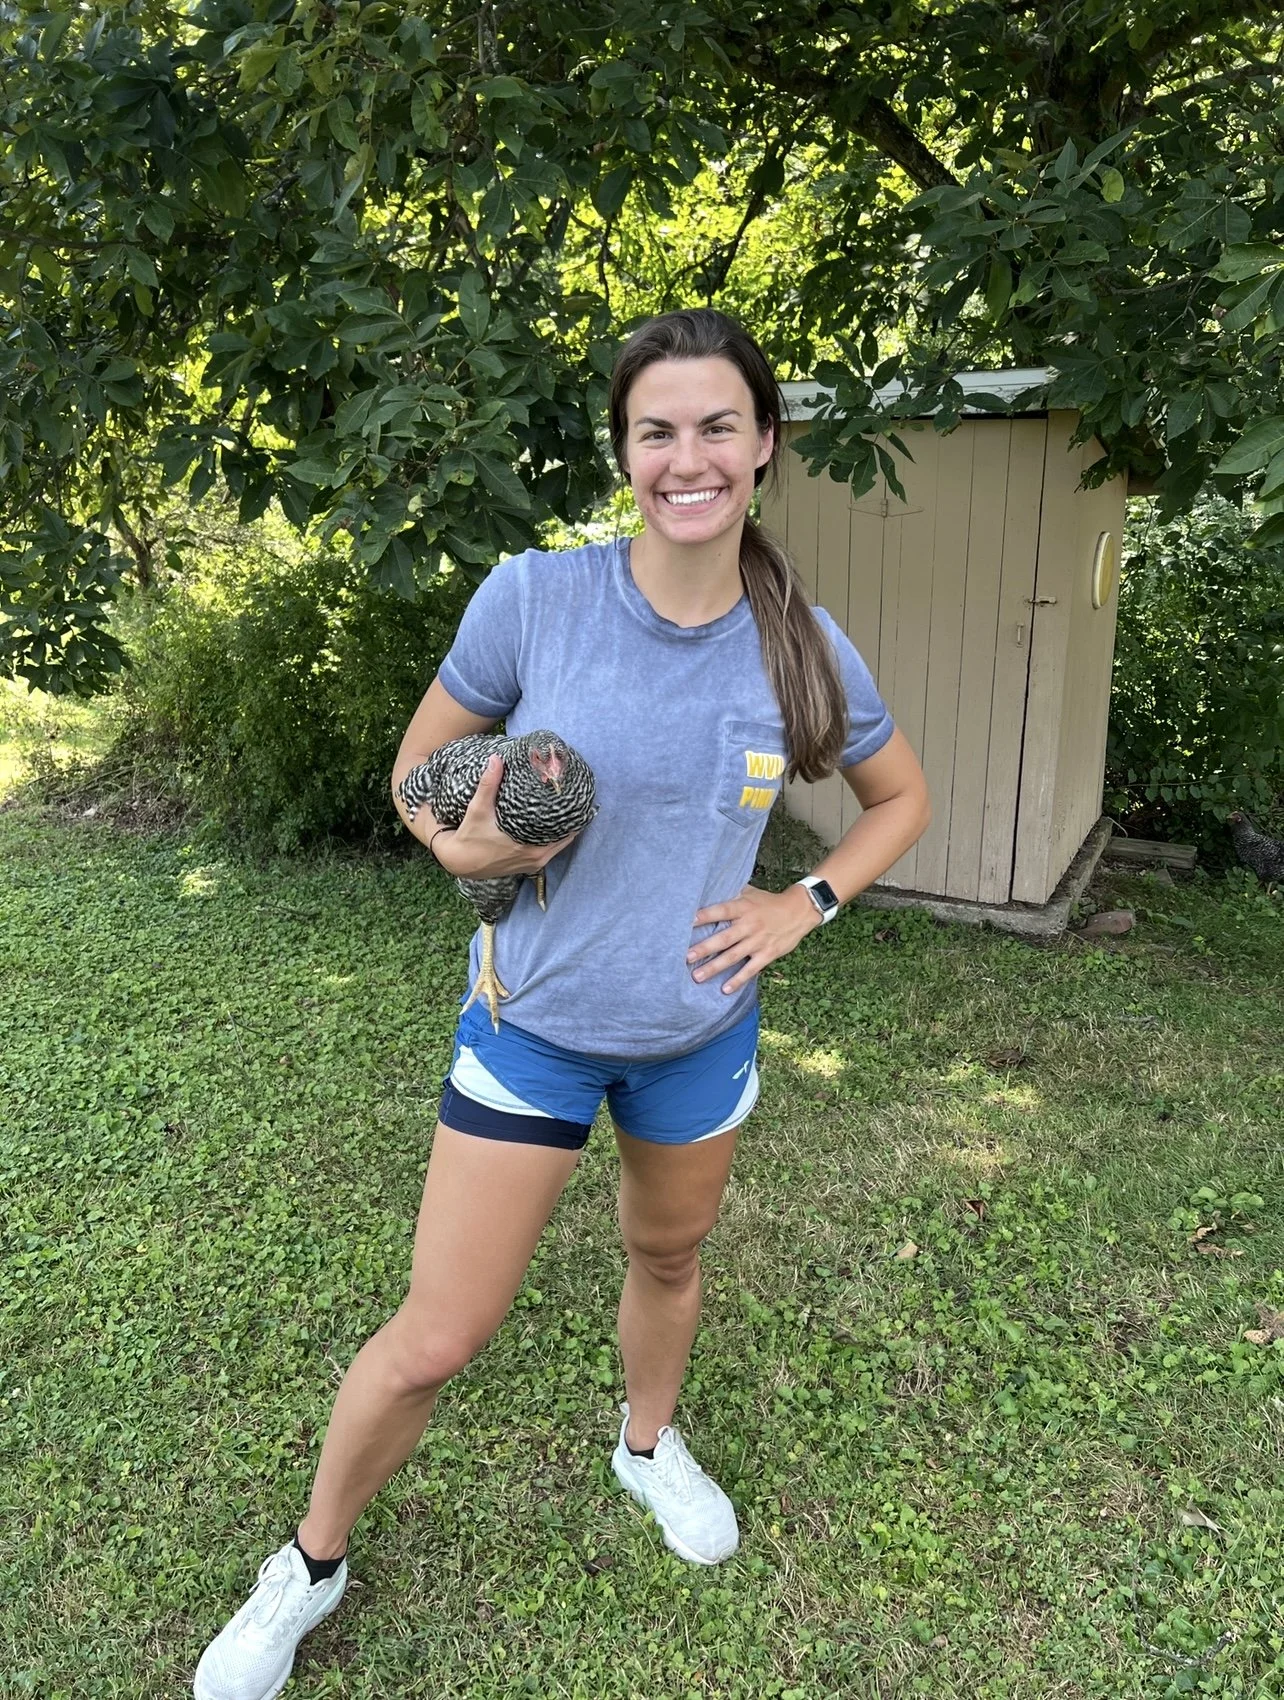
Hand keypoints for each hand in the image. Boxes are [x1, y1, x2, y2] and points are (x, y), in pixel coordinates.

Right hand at [434, 755, 578, 877]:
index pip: (565, 832)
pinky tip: (553, 824)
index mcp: (532, 847)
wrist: (459, 861)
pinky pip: (549, 852)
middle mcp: (537, 858)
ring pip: (559, 846)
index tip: (579, 799)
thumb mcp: (478, 810)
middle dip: (570, 820)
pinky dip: (554, 840)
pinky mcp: (528, 866)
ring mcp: (534, 864)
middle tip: (574, 799)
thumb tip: (496, 759)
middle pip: (566, 838)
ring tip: (567, 809)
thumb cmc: (470, 837)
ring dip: (563, 830)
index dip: (573, 815)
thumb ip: (488, 785)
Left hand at [687, 883, 820, 995]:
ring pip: (733, 956)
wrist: (799, 911)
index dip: (706, 916)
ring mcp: (758, 941)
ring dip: (715, 967)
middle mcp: (749, 925)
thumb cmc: (769, 902)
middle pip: (724, 938)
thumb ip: (731, 894)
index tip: (689, 922)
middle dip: (705, 948)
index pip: (722, 911)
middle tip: (686, 957)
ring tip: (697, 976)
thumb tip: (708, 890)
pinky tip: (725, 989)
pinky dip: (738, 980)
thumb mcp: (750, 893)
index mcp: (743, 907)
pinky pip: (750, 969)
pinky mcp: (767, 954)